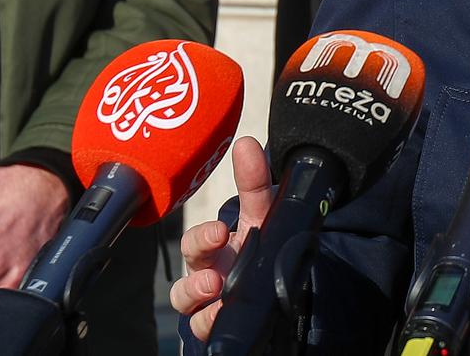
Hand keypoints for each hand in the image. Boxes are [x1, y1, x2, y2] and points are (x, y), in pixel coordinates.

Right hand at [171, 137, 274, 341]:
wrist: (285, 293)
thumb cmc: (264, 248)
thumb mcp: (265, 217)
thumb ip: (256, 183)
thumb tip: (246, 143)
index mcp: (216, 246)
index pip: (197, 239)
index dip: (203, 235)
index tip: (221, 231)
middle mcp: (207, 272)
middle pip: (188, 265)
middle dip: (198, 257)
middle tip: (216, 250)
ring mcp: (209, 301)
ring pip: (184, 299)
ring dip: (194, 293)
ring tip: (214, 287)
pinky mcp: (217, 323)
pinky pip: (201, 327)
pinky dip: (207, 322)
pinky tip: (221, 316)